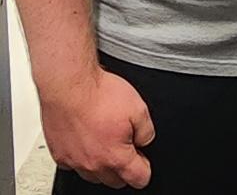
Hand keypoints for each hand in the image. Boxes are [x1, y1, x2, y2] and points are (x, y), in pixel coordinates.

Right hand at [40, 67, 154, 188]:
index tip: (145, 164)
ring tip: (107, 143)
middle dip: (124, 170)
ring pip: (93, 176)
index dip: (145, 171)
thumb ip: (146, 131)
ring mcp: (74, 161)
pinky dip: (82, 158)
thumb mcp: (139, 108)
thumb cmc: (100, 95)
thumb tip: (145, 141)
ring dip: (103, 165)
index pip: (137, 179)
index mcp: (115, 156)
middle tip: (127, 149)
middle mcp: (93, 164)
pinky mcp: (59, 154)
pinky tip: (88, 140)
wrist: (70, 86)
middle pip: (114, 181)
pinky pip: (74, 165)